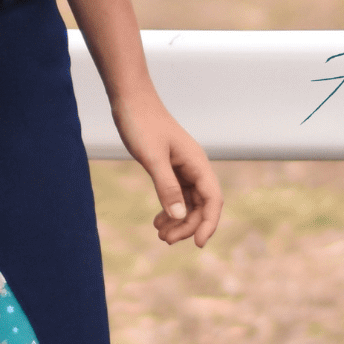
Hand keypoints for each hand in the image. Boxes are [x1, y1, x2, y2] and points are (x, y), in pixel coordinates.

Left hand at [112, 90, 222, 247]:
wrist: (130, 99)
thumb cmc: (141, 123)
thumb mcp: (152, 157)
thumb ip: (166, 186)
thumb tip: (181, 215)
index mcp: (197, 162)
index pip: (213, 199)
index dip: (209, 223)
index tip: (197, 244)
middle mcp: (194, 166)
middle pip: (201, 204)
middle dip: (187, 225)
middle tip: (164, 240)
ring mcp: (182, 167)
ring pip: (189, 201)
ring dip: (178, 220)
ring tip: (160, 234)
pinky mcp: (169, 166)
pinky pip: (176, 193)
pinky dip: (170, 208)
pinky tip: (158, 219)